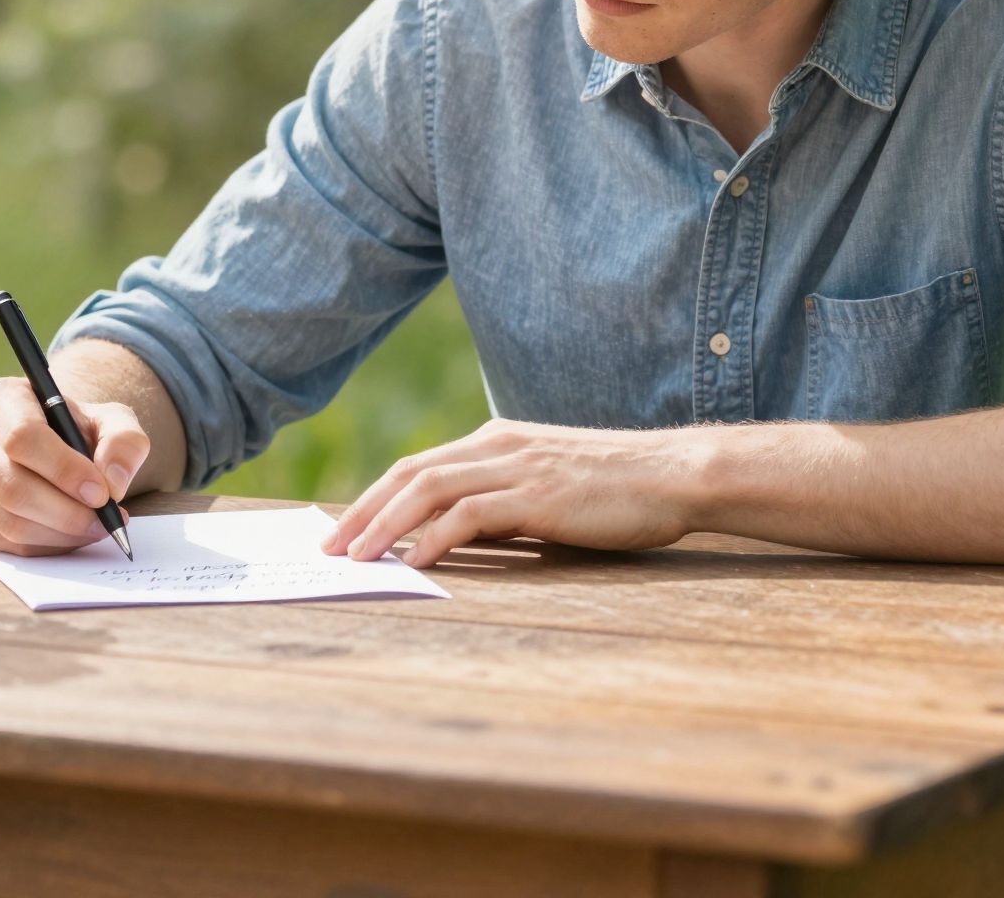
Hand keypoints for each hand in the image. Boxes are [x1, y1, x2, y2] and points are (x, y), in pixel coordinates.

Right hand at [0, 373, 149, 554]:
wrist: (60, 444)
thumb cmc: (82, 428)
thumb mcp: (114, 421)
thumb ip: (125, 442)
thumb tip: (113, 482)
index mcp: (2, 397)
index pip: (22, 438)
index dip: (64, 470)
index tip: (101, 493)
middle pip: (12, 487)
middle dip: (66, 512)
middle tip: (105, 521)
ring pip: (8, 521)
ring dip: (60, 534)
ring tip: (96, 527)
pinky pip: (4, 543)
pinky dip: (46, 546)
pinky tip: (72, 535)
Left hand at [319, 419, 706, 567]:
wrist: (674, 474)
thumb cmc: (618, 489)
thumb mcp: (549, 488)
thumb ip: (503, 503)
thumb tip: (456, 537)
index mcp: (498, 441)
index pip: (419, 466)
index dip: (375, 497)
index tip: (343, 529)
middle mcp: (498, 446)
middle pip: (409, 473)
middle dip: (361, 511)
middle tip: (328, 549)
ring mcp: (516, 467)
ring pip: (428, 489)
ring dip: (383, 525)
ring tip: (355, 560)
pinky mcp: (537, 495)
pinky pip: (469, 514)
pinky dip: (433, 537)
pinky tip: (412, 563)